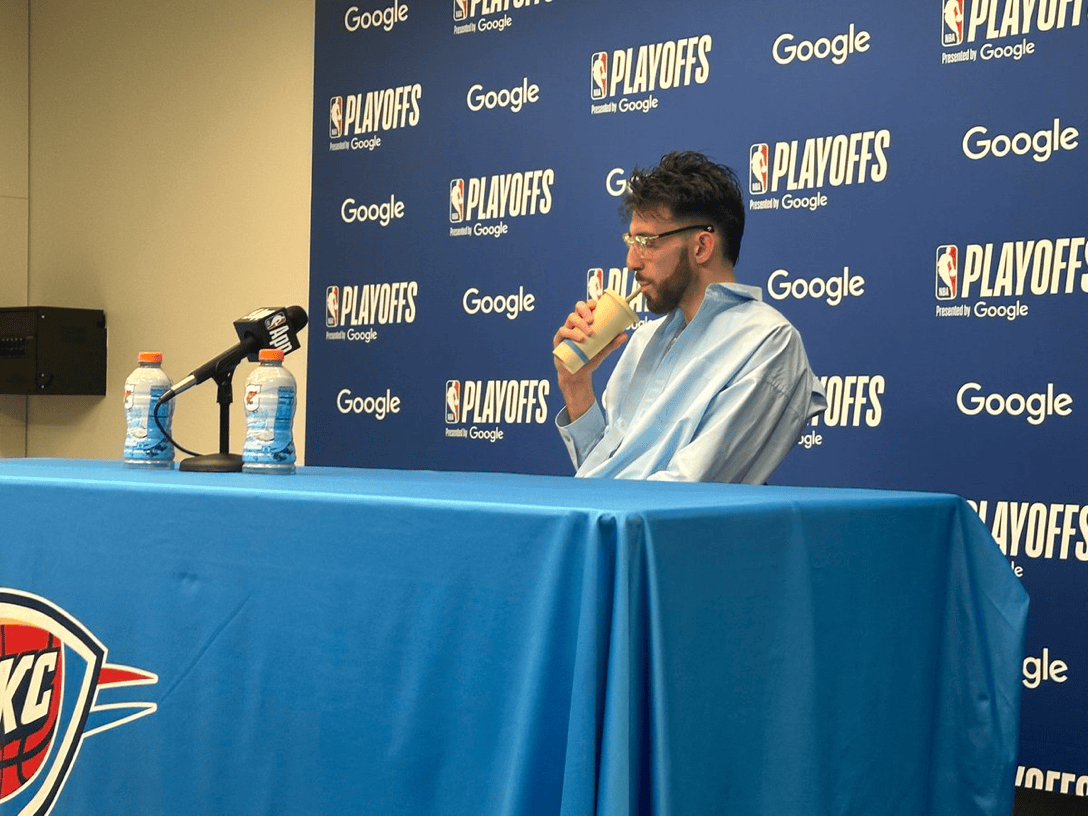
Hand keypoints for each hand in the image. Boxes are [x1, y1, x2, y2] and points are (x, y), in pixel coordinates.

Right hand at [553, 299, 627, 420]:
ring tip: (589, 333)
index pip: (587, 307)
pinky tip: (580, 338)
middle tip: (592, 320)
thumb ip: (613, 343)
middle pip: (578, 308)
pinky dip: (571, 333)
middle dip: (585, 310)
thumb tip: (624, 335)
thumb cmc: (589, 359)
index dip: (591, 302)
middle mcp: (575, 324)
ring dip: (580, 323)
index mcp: (585, 322)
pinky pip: (563, 331)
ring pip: (571, 318)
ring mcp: (567, 330)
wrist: (577, 374)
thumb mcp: (603, 351)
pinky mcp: (559, 339)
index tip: (597, 303)